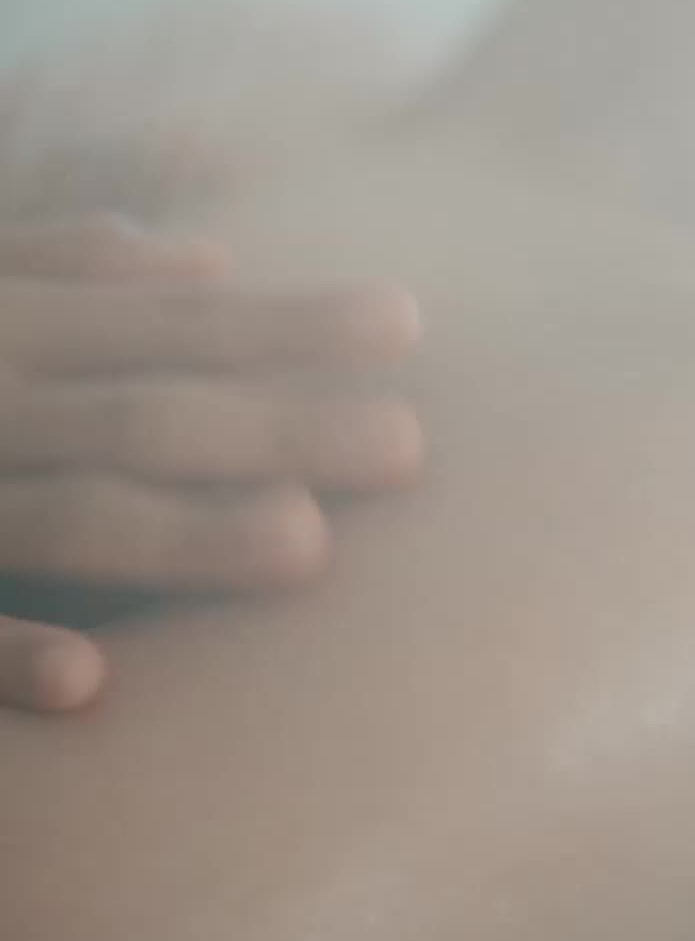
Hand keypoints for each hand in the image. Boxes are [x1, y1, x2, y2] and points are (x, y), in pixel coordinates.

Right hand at [0, 215, 423, 714]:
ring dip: (180, 535)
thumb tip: (209, 257)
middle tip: (408, 447)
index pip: (170, 323)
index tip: (407, 322)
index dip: (286, 325)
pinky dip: (5, 652)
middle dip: (277, 430)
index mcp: (7, 325)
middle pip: (145, 420)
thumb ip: (68, 258)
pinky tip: (92, 684)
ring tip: (307, 545)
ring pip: (67, 520)